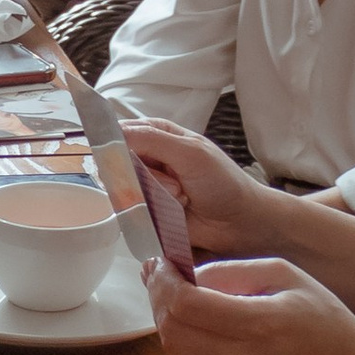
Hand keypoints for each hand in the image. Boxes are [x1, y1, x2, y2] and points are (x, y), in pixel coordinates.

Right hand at [115, 116, 284, 262]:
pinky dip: (146, 213)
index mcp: (160, 135)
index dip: (114, 141)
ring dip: (150, 195)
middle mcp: (150, 159)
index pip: (123, 131)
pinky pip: (130, 211)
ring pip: (124, 187)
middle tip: (175, 183)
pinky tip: (168, 213)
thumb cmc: (223, 182)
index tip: (114, 153)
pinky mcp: (147, 212)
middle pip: (118, 162)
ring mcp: (148, 187)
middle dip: (142, 174)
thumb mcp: (189, 152)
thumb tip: (114, 132)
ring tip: (180, 199)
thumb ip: (152, 139)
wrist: (240, 223)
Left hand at [149, 256, 354, 354]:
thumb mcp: (286, 275)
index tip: (162, 262)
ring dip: (164, 317)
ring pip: (174, 349)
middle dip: (157, 297)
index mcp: (263, 325)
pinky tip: (188, 318)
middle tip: (160, 274)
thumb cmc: (325, 319)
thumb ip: (233, 272)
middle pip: (172, 329)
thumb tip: (187, 275)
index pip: (187, 305)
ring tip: (171, 292)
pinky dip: (180, 337)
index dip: (164, 281)